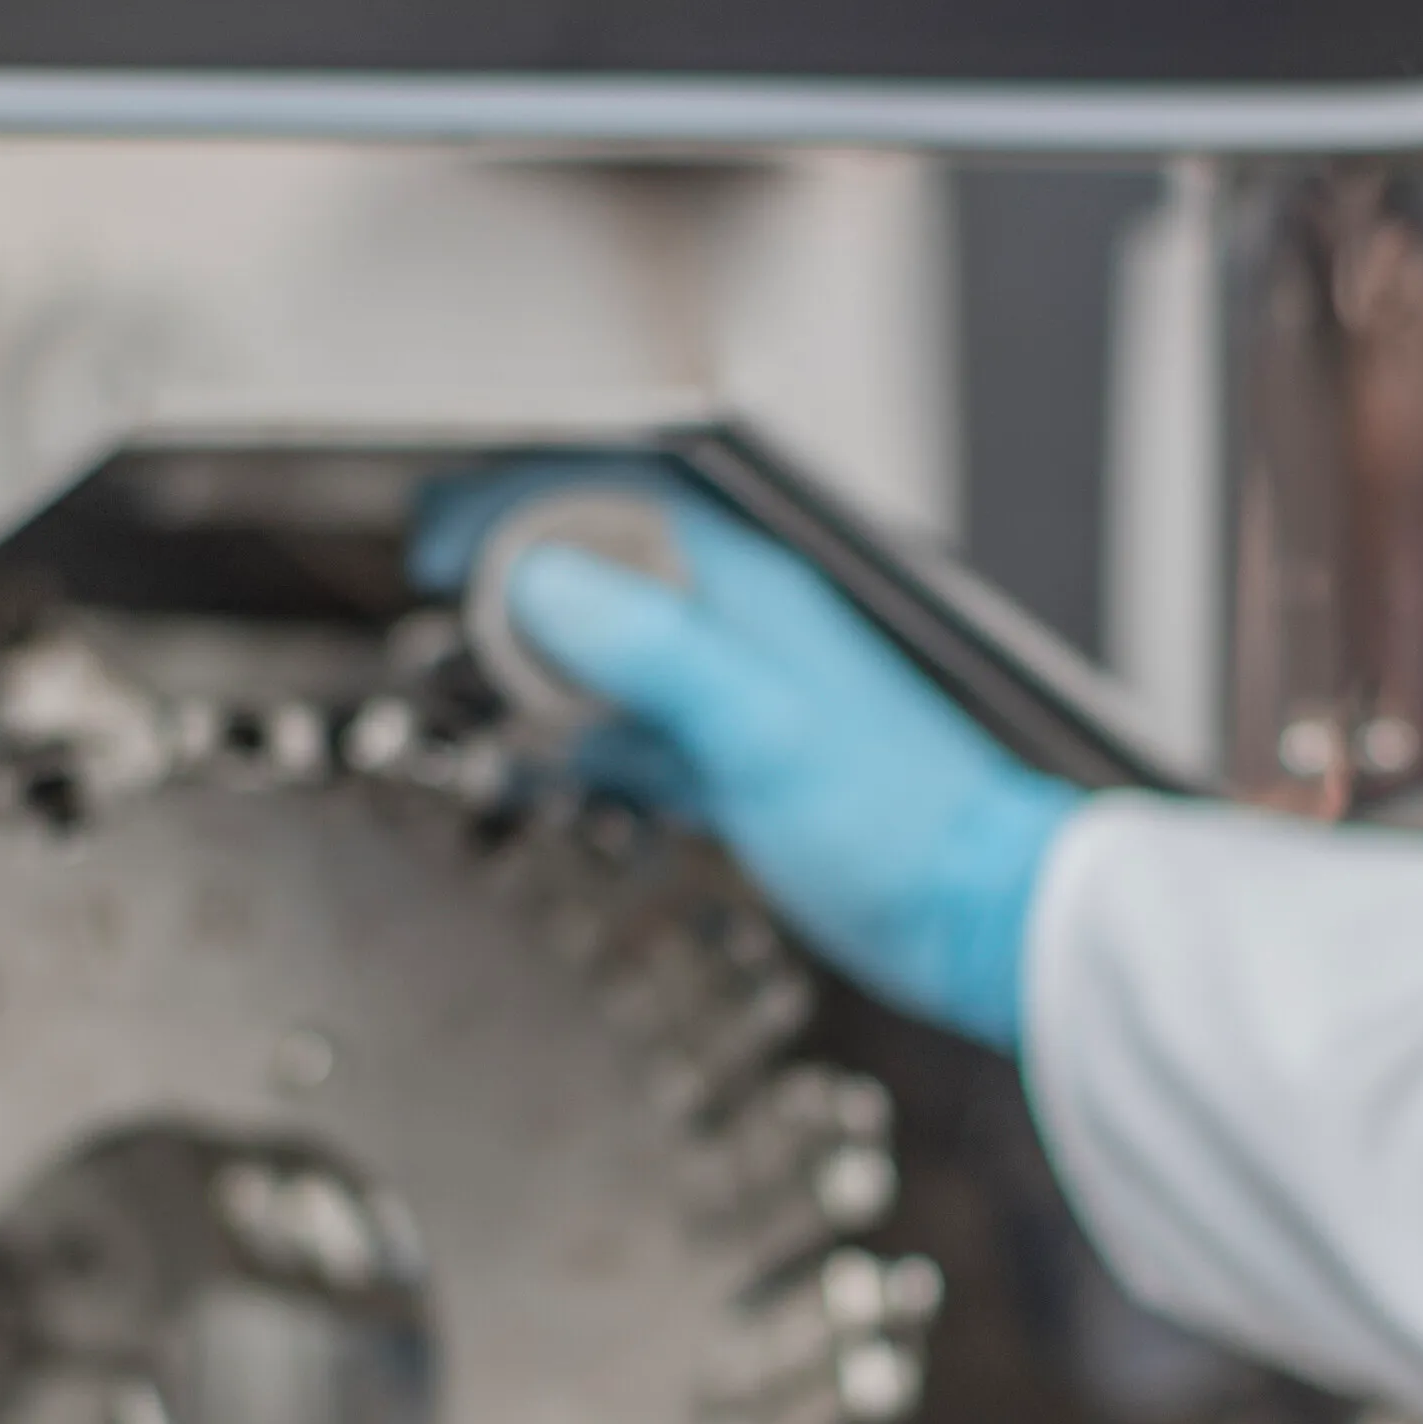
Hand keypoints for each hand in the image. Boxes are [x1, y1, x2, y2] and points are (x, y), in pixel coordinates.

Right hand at [409, 476, 1082, 1049]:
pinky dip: (588, 746)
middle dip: (516, 598)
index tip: (445, 545)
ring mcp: (739, 700)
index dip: (521, 515)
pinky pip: (640, 736)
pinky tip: (549, 766)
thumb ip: (653, 648)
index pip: (616, 510)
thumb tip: (543, 581)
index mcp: (751, 594)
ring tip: (479, 704)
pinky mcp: (741, 767)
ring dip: (544, 679)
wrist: (976, 913)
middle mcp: (740, 633)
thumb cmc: (901, 820)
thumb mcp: (759, 727)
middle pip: (604, 581)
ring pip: (614, 662)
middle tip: (445, 632)